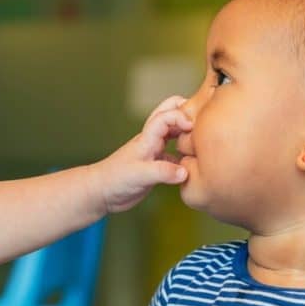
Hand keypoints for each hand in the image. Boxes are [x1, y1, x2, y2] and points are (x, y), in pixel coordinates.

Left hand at [89, 95, 191, 212]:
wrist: (101, 193)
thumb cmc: (115, 179)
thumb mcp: (140, 175)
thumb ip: (163, 172)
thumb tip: (185, 172)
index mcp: (147, 138)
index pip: (166, 116)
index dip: (181, 117)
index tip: (193, 128)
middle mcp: (152, 141)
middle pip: (169, 114)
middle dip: (185, 112)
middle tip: (202, 122)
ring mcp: (155, 152)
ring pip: (174, 134)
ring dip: (187, 133)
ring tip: (203, 140)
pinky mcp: (157, 166)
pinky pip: (175, 156)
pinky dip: (185, 157)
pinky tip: (193, 166)